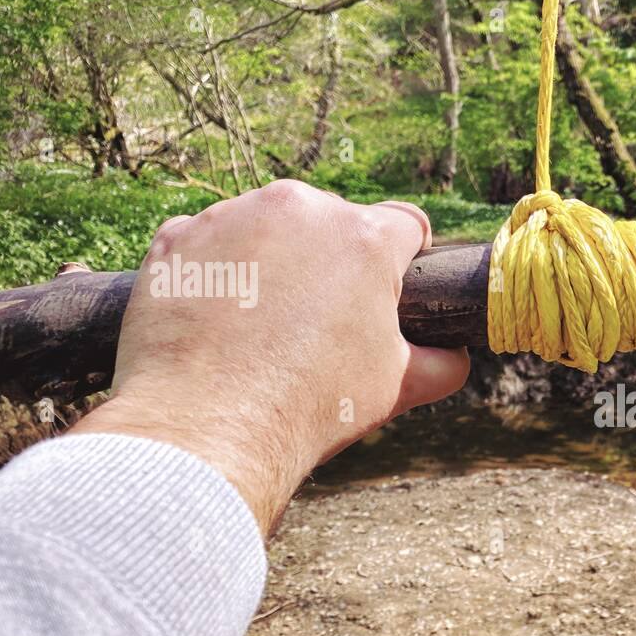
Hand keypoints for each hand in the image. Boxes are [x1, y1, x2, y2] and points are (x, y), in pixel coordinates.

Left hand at [72, 180, 469, 533]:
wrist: (208, 426)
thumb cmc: (314, 404)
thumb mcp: (398, 386)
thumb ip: (443, 363)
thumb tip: (457, 356)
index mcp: (366, 238)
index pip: (407, 225)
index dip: (407, 258)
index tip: (392, 289)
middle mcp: (300, 209)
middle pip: (334, 223)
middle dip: (335, 261)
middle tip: (323, 321)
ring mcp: (231, 216)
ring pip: (270, 227)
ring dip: (276, 261)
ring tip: (265, 325)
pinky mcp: (177, 238)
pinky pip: (211, 245)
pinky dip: (220, 274)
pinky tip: (221, 323)